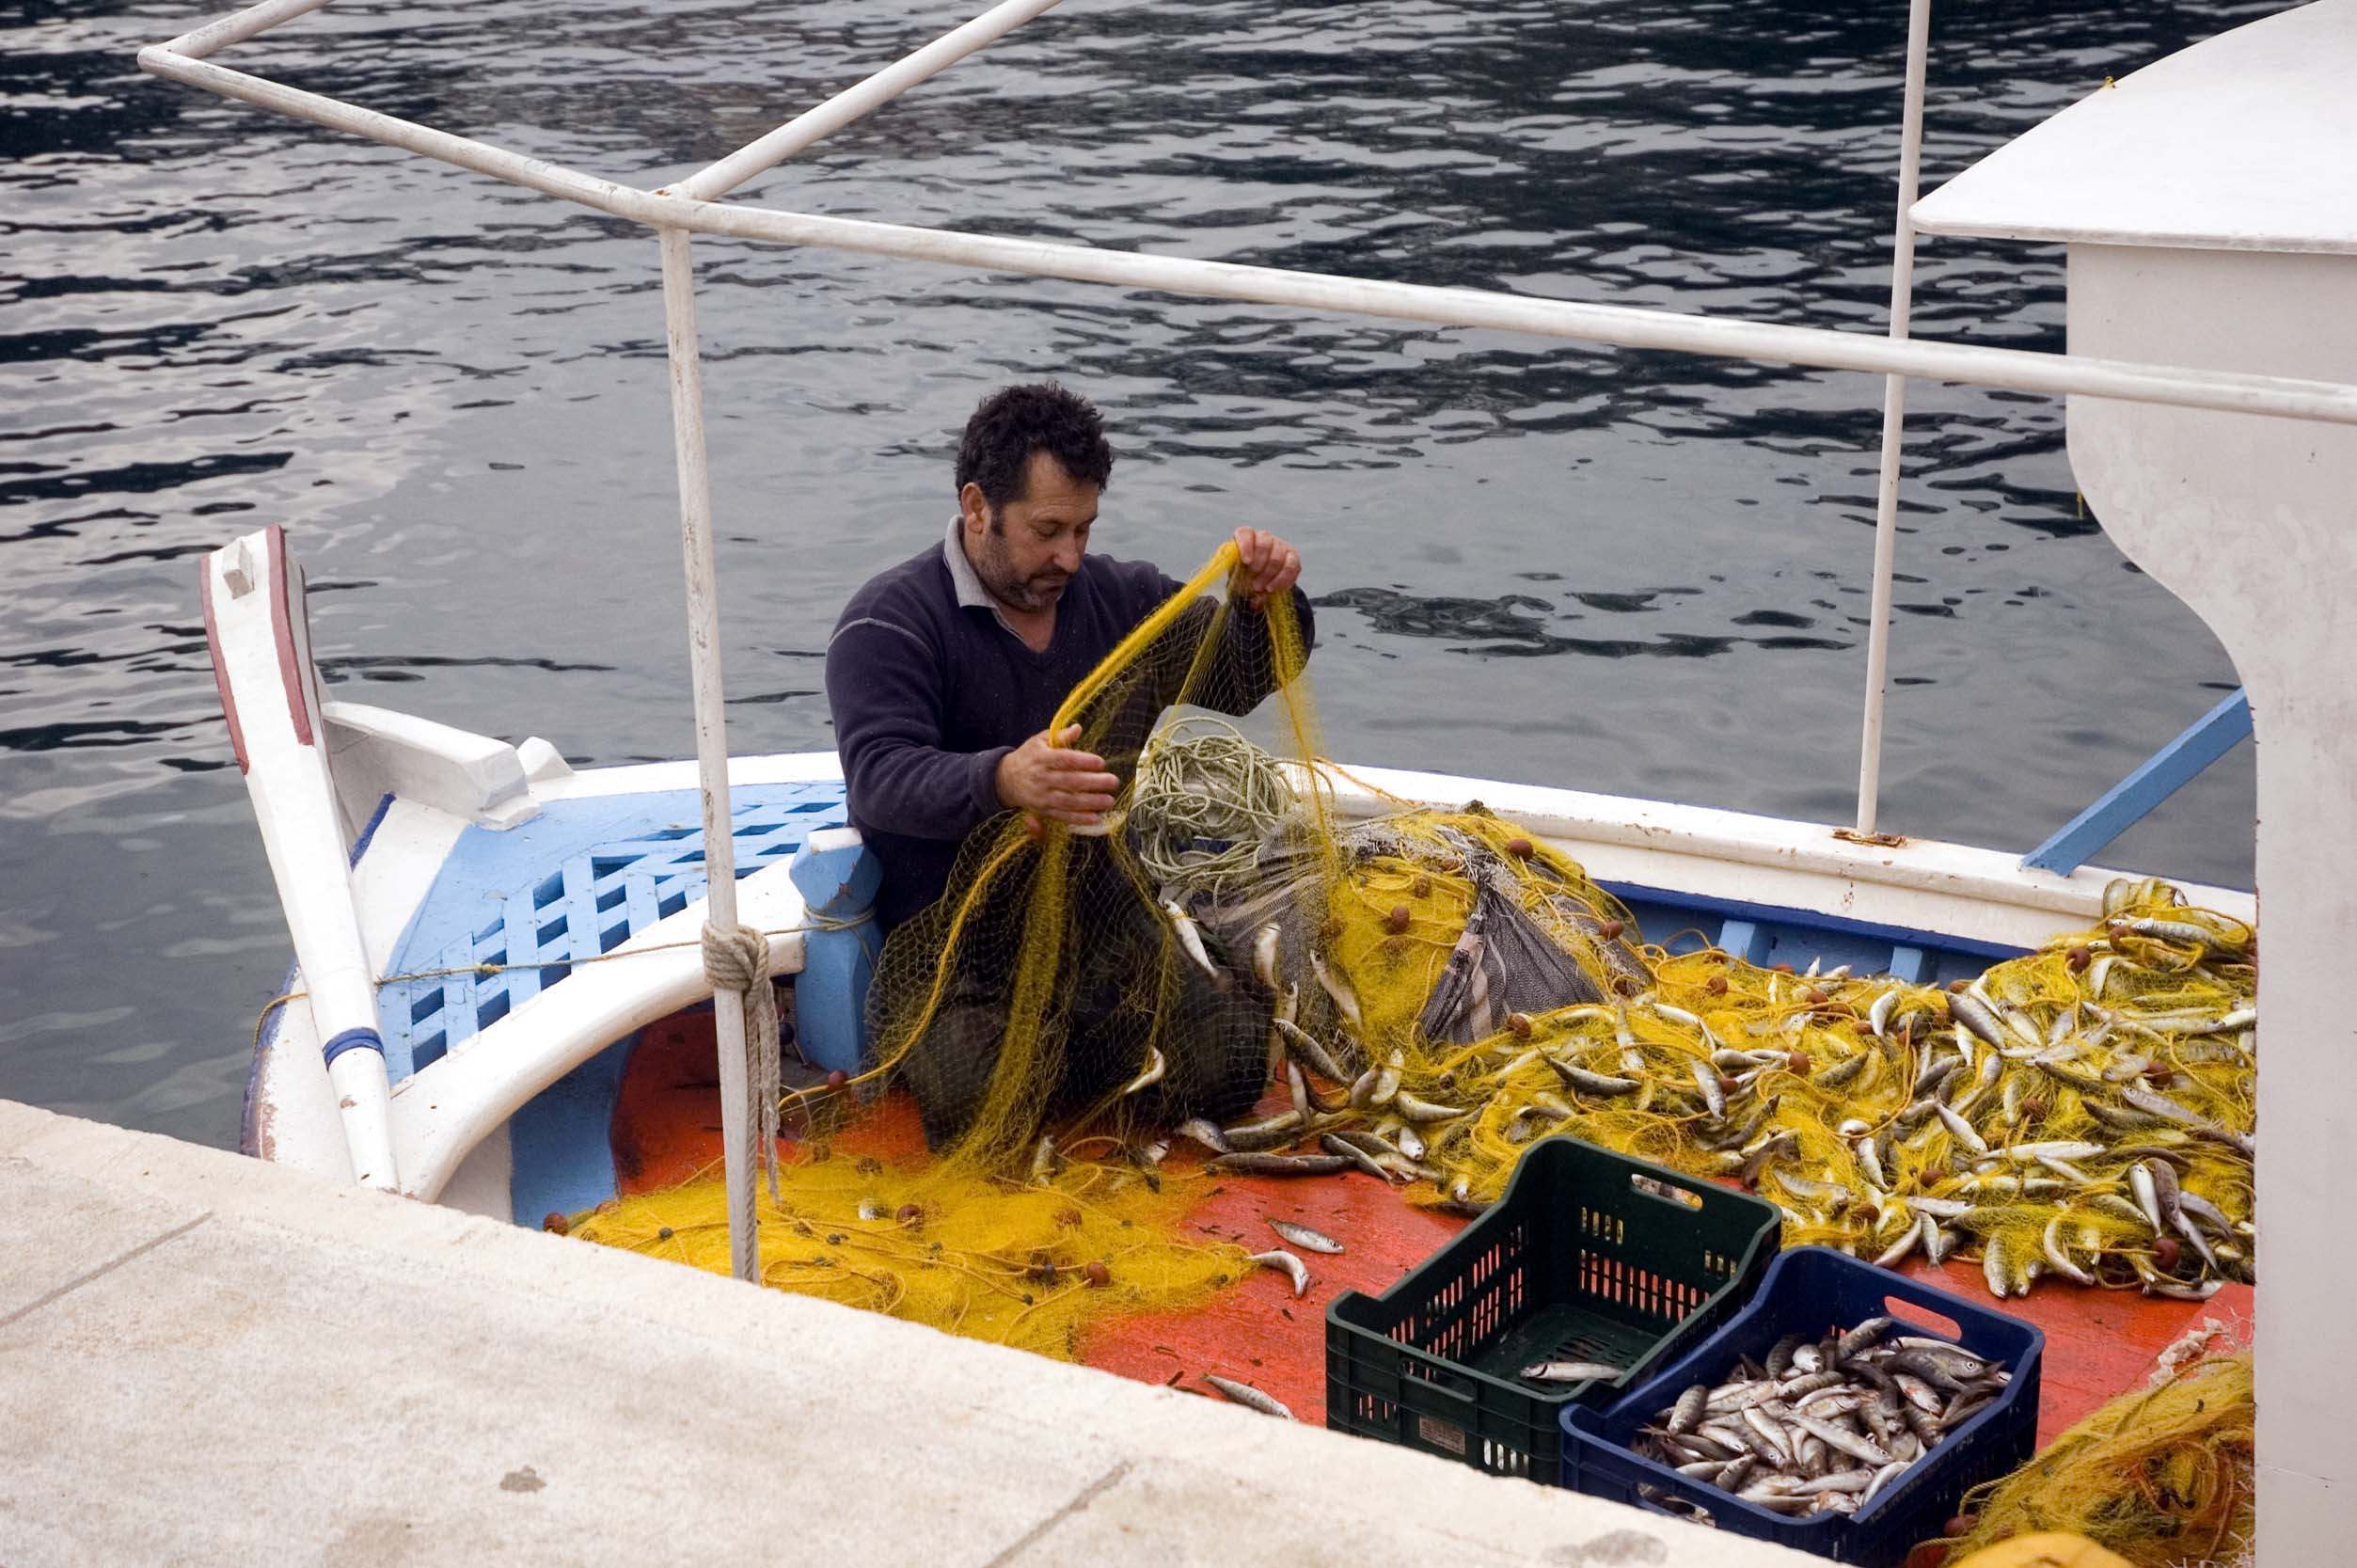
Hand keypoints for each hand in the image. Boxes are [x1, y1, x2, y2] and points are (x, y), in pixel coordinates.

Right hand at [995, 725, 1120, 827]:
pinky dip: (1078, 819)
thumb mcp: (1040, 741)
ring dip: (1090, 803)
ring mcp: (1042, 796)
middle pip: (1069, 781)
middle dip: (1093, 783)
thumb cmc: (1029, 756)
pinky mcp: (1043, 810)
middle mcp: (1041, 778)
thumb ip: (1060, 736)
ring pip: (1068, 801)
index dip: (1083, 761)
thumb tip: (1078, 728)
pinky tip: (1094, 818)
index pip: (1064, 760)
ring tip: (1109, 801)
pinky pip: (1062, 816)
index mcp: (1041, 758)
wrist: (1006, 779)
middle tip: (1113, 781)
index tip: (1101, 762)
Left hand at [1231, 528, 1301, 610]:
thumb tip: (1250, 598)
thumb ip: (1238, 581)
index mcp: (1246, 537)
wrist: (1262, 582)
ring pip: (1277, 556)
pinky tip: (1273, 588)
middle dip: (1259, 566)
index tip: (1246, 561)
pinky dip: (1282, 579)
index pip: (1245, 533)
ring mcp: (1279, 544)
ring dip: (1269, 575)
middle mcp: (1264, 537)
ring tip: (1262, 588)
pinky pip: (1290, 566)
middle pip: (1263, 544)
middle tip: (1254, 583)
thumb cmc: (1245, 577)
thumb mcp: (1237, 578)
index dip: (1246, 546)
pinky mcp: (1292, 555)